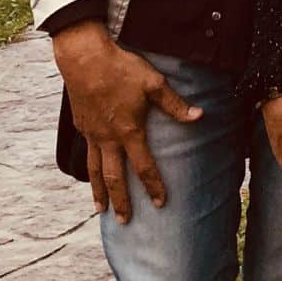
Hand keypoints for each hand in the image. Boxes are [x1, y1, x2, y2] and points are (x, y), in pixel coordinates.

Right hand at [52, 20, 200, 222]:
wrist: (84, 59)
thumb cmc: (122, 69)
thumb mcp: (154, 84)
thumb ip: (175, 104)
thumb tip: (199, 116)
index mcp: (128, 131)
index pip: (144, 166)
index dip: (153, 186)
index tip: (160, 204)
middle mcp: (108, 138)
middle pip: (115, 178)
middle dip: (121, 201)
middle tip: (125, 221)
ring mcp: (92, 134)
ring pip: (95, 171)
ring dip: (99, 192)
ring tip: (101, 210)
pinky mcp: (81, 126)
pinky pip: (87, 155)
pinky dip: (89, 171)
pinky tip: (92, 175)